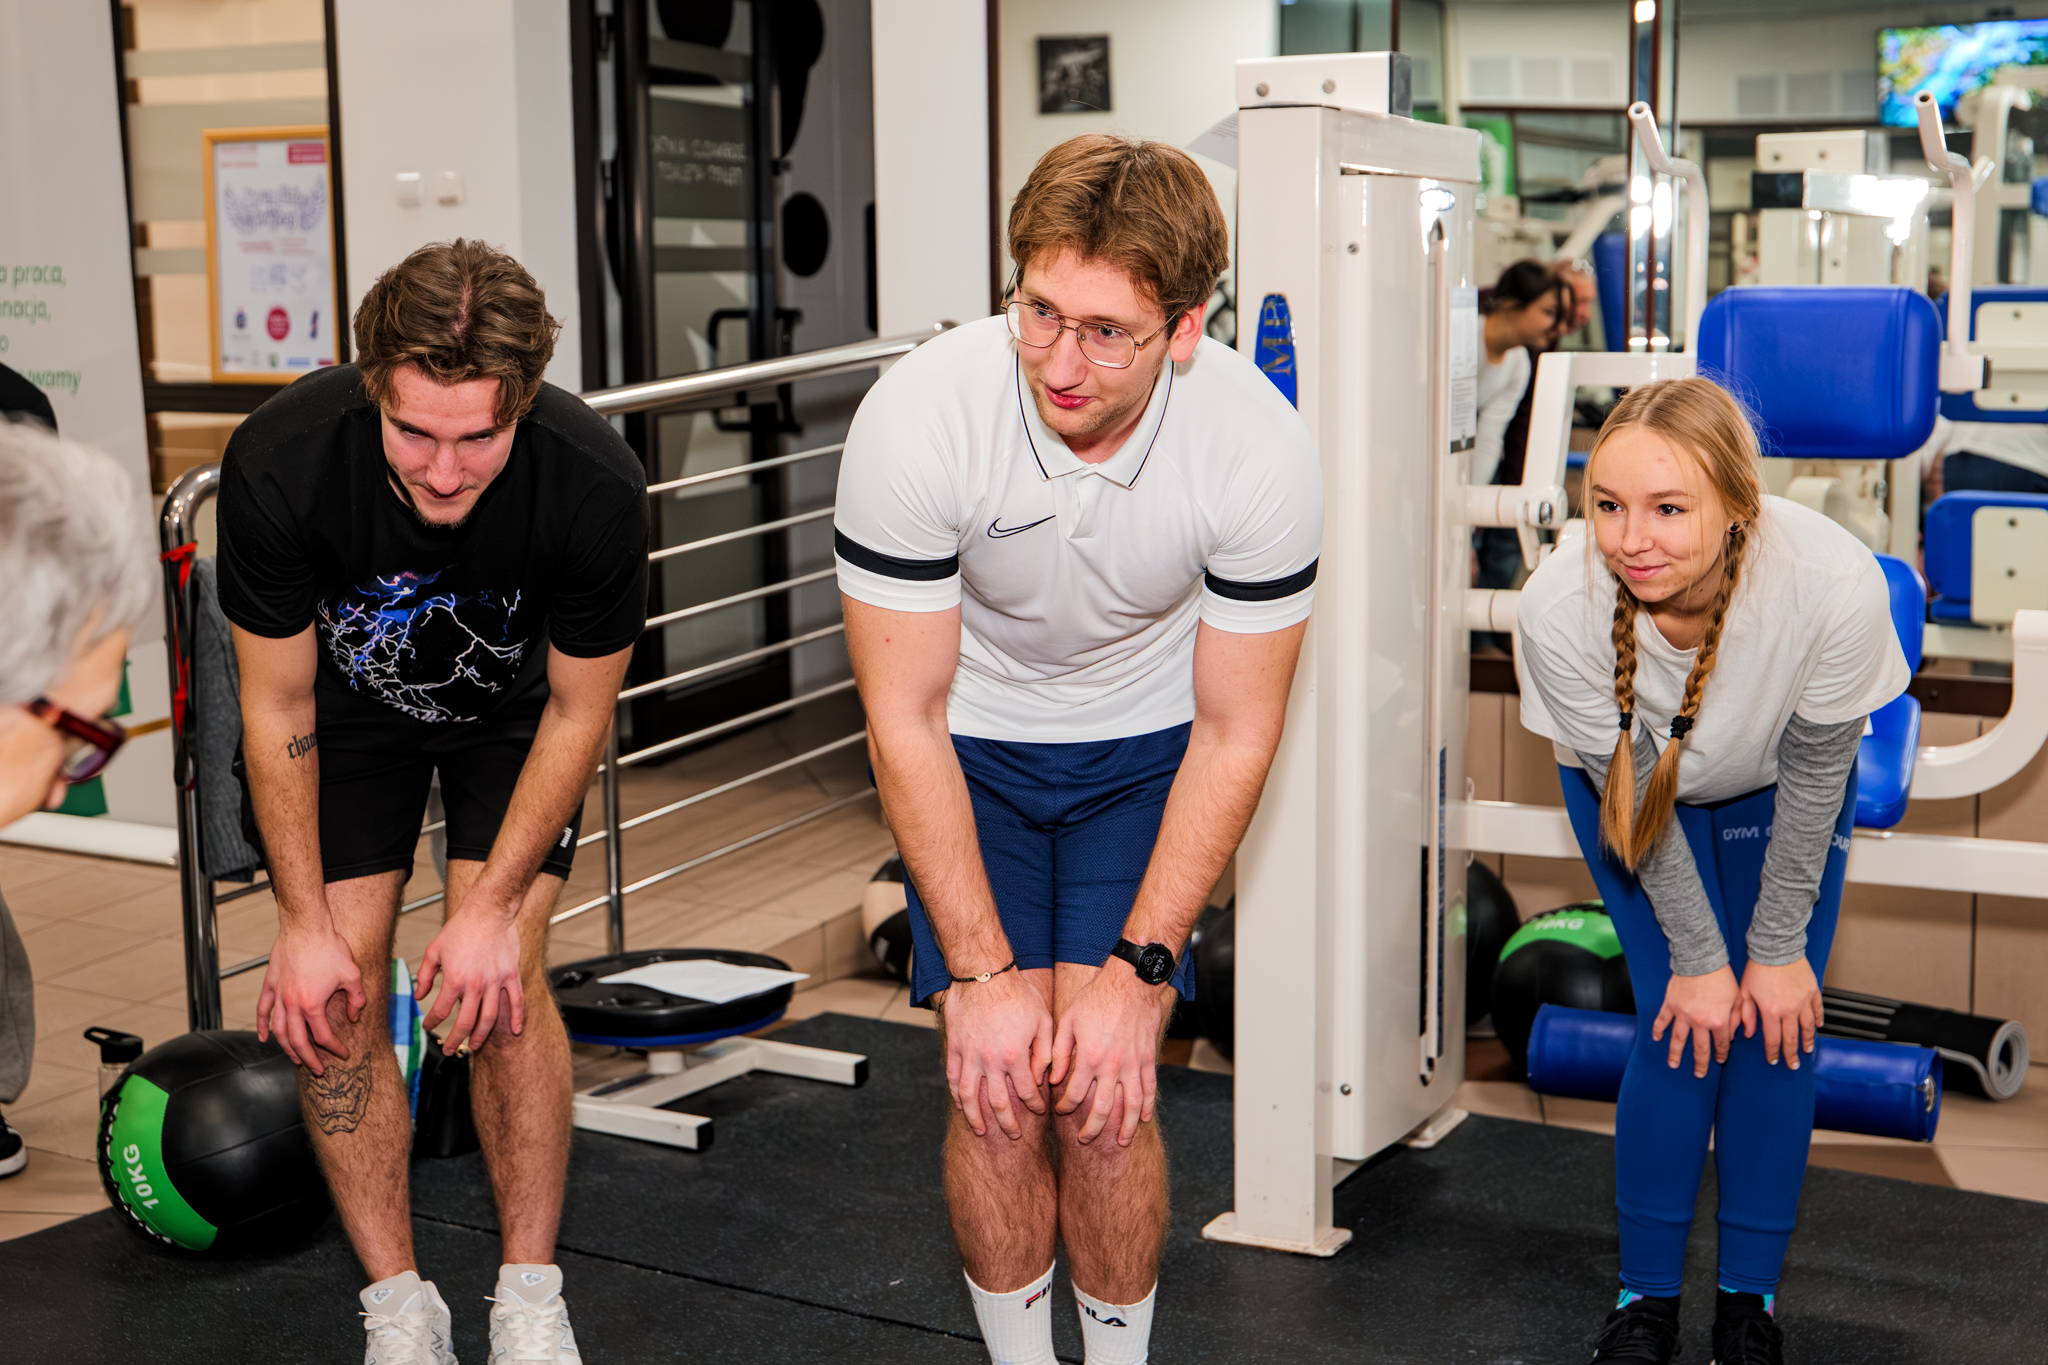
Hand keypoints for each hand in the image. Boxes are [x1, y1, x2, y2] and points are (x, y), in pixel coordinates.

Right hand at [256, 920, 365, 1074]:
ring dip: (287, 1048)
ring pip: (279, 1030)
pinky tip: (264, 1038)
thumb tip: (354, 1018)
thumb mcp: (353, 975)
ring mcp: (279, 995)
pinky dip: (262, 1026)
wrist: (307, 926)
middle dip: (309, 1059)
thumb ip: (357, 1000)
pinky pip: (262, 1010)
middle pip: (297, 1041)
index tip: (342, 1054)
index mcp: (313, 1004)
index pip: (323, 1036)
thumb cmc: (331, 948)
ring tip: (296, 1059)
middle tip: (318, 1070)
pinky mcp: (270, 985)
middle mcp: (292, 1004)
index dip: (334, 1048)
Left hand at [417, 891, 526, 1052]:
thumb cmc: (461, 927)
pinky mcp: (511, 975)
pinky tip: (515, 1030)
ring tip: (474, 1045)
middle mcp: (475, 984)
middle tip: (450, 1048)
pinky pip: (516, 1001)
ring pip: (489, 1018)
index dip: (432, 1022)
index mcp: (454, 979)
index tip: (428, 1026)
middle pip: (465, 1022)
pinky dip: (517, 1018)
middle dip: (455, 1039)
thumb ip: (424, 975)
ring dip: (481, 1036)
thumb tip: (419, 995)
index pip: (441, 1010)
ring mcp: (496, 981)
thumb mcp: (434, 950)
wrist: (488, 911)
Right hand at [941, 969, 1052, 1139]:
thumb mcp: (1042, 1020)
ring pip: (969, 1096)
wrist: (984, 973)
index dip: (1035, 1105)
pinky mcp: (954, 1047)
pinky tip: (962, 1106)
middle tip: (1014, 1135)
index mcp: (1014, 1055)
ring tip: (981, 1131)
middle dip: (1007, 1123)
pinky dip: (956, 1096)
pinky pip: (953, 1077)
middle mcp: (990, 1061)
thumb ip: (1044, 1052)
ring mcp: (969, 1055)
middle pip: (997, 1103)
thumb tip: (1042, 1078)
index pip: (1026, 1092)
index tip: (1040, 1111)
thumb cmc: (1018, 994)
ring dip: (975, 1117)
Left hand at [1050, 965, 1170, 1146]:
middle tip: (1084, 1140)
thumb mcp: (1069, 1021)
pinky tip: (1143, 1119)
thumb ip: (1059, 1052)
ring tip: (1120, 1142)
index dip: (1064, 1106)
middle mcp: (1112, 1066)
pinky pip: (1149, 1089)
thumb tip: (1052, 1079)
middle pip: (1102, 1108)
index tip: (1059, 1110)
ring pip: (1130, 1105)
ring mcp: (1133, 1064)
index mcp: (1089, 1057)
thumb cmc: (1095, 998)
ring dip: (1124, 1127)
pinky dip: (1147, 1106)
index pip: (1074, 1094)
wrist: (1131, 983)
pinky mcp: (1148, 1059)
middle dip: (1092, 1128)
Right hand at [1652, 965, 1740, 1078]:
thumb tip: (1739, 1034)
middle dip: (1701, 1063)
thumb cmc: (1722, 977)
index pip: (1721, 1043)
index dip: (1722, 1053)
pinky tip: (1656, 1039)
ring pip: (1678, 1039)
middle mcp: (1699, 1022)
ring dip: (1676, 1054)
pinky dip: (1658, 1030)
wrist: (1701, 960)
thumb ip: (1739, 1018)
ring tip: (1673, 1064)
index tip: (1720, 1060)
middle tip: (1699, 1074)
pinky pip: (1662, 1021)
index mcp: (1718, 1021)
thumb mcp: (1738, 998)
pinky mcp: (1670, 1005)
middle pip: (1700, 1048)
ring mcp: (1682, 1015)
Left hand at [1739, 958, 1822, 1068]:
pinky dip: (1819, 1020)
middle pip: (1792, 1038)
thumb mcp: (1744, 992)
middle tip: (1794, 1064)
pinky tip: (1818, 1027)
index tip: (1774, 1060)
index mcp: (1771, 1011)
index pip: (1773, 1039)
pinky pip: (1818, 1010)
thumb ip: (1745, 1015)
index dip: (1774, 1052)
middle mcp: (1789, 1009)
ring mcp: (1804, 1001)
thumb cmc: (1757, 968)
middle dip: (1792, 1054)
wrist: (1776, 948)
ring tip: (1808, 1050)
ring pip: (1809, 1027)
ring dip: (1808, 1040)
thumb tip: (1748, 1033)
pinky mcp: (1813, 991)